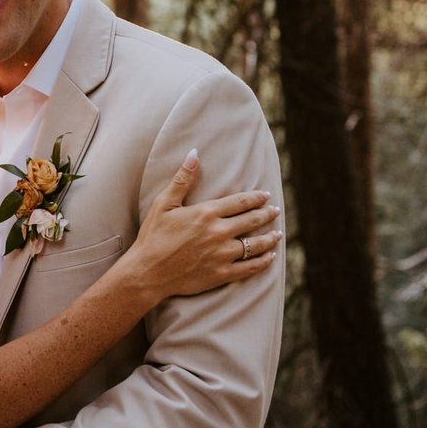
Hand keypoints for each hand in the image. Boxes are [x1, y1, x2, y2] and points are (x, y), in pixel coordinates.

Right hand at [130, 150, 281, 303]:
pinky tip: (270, 257)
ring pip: (255, 245)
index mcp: (206, 213)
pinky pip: (250, 267)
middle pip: (252, 221)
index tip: (265, 195)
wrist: (148, 272)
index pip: (241, 202)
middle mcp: (218, 232)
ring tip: (278, 234)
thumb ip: (183, 179)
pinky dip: (263, 262)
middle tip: (276, 210)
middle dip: (267, 214)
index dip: (256, 197)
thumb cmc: (153, 236)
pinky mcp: (221, 274)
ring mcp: (222, 255)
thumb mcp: (165, 203)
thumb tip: (195, 153)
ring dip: (270, 238)